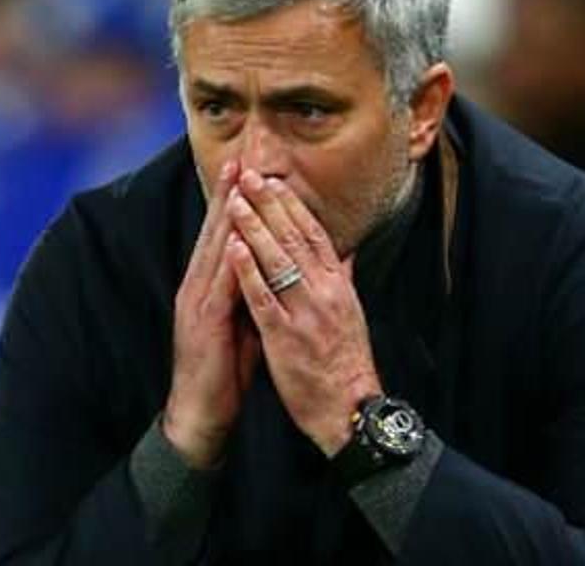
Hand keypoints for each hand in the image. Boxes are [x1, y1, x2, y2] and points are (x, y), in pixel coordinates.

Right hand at [164, 159, 261, 467]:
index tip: (249, 169)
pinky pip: (217, 288)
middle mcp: (198, 288)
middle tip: (241, 160)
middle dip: (229, 196)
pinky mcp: (202, 325)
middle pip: (216, 234)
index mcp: (210, 286)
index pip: (225, 235)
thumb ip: (257, 291)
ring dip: (226, 219)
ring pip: (214, 252)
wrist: (202, 414)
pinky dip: (227, 263)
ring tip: (238, 187)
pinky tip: (235, 242)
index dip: (236, 201)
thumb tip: (280, 266)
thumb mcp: (246, 322)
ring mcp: (196, 305)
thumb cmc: (227, 370)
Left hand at [224, 170, 382, 456]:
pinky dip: (249, 271)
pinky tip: (233, 249)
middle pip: (295, 239)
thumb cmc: (346, 362)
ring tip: (235, 201)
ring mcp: (305, 313)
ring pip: (278, 261)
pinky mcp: (286, 337)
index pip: (314, 235)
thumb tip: (346, 250)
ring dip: (255, 227)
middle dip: (270, 205)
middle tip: (250, 175)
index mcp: (338, 286)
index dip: (292, 206)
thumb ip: (344, 279)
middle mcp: (325, 292)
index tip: (274, 181)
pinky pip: (264, 298)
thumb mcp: (351, 313)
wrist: (349, 409)